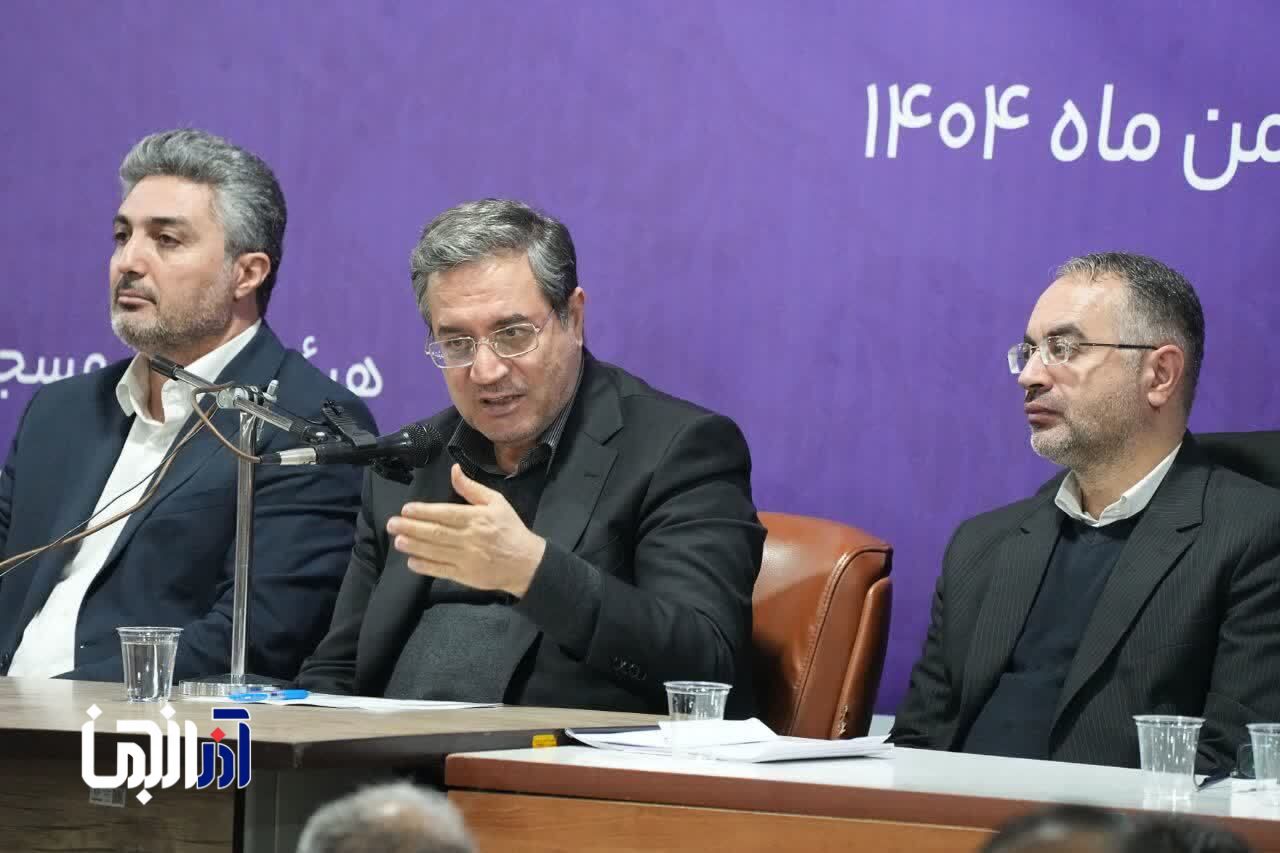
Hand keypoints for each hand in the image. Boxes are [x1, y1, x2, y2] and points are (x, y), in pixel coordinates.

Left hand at [387, 464, 545, 595]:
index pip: (445, 514)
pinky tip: (411, 561)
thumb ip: (472, 488)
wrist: (526, 563)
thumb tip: (454, 470)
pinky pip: (441, 570)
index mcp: (476, 518)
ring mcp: (466, 559)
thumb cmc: (510, 529)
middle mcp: (469, 538)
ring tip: (398, 540)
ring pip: (435, 551)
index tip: (406, 509)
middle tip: (391, 524)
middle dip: (411, 528)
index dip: (424, 512)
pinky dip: (425, 567)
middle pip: (436, 532)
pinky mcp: (465, 576)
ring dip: (414, 546)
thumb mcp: (496, 502)